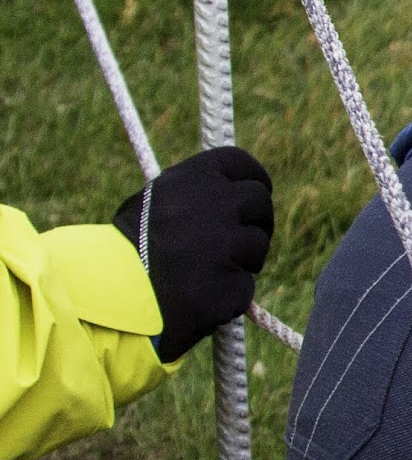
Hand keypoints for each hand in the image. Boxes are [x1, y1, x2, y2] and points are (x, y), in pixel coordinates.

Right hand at [110, 146, 274, 360]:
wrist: (104, 297)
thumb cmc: (126, 250)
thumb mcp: (153, 205)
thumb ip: (195, 194)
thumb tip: (235, 190)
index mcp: (190, 179)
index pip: (240, 162)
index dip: (253, 178)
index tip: (256, 191)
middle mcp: (213, 204)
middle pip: (259, 201)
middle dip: (254, 221)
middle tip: (234, 241)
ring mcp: (225, 244)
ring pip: (257, 245)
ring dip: (239, 260)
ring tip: (200, 272)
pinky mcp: (231, 283)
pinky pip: (244, 285)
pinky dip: (226, 293)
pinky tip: (196, 296)